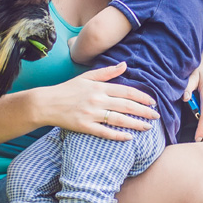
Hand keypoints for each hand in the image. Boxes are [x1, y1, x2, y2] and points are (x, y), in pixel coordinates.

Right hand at [38, 62, 157, 139]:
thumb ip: (107, 72)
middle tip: (156, 116)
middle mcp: (97, 99)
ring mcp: (91, 114)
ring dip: (136, 124)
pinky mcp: (84, 126)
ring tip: (148, 127)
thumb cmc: (67, 90)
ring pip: (119, 120)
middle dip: (144, 111)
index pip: (126, 91)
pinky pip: (104, 132)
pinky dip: (117, 135)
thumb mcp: (86, 77)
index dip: (141, 97)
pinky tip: (129, 137)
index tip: (153, 102)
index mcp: (99, 87)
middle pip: (126, 106)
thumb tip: (124, 65)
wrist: (46, 103)